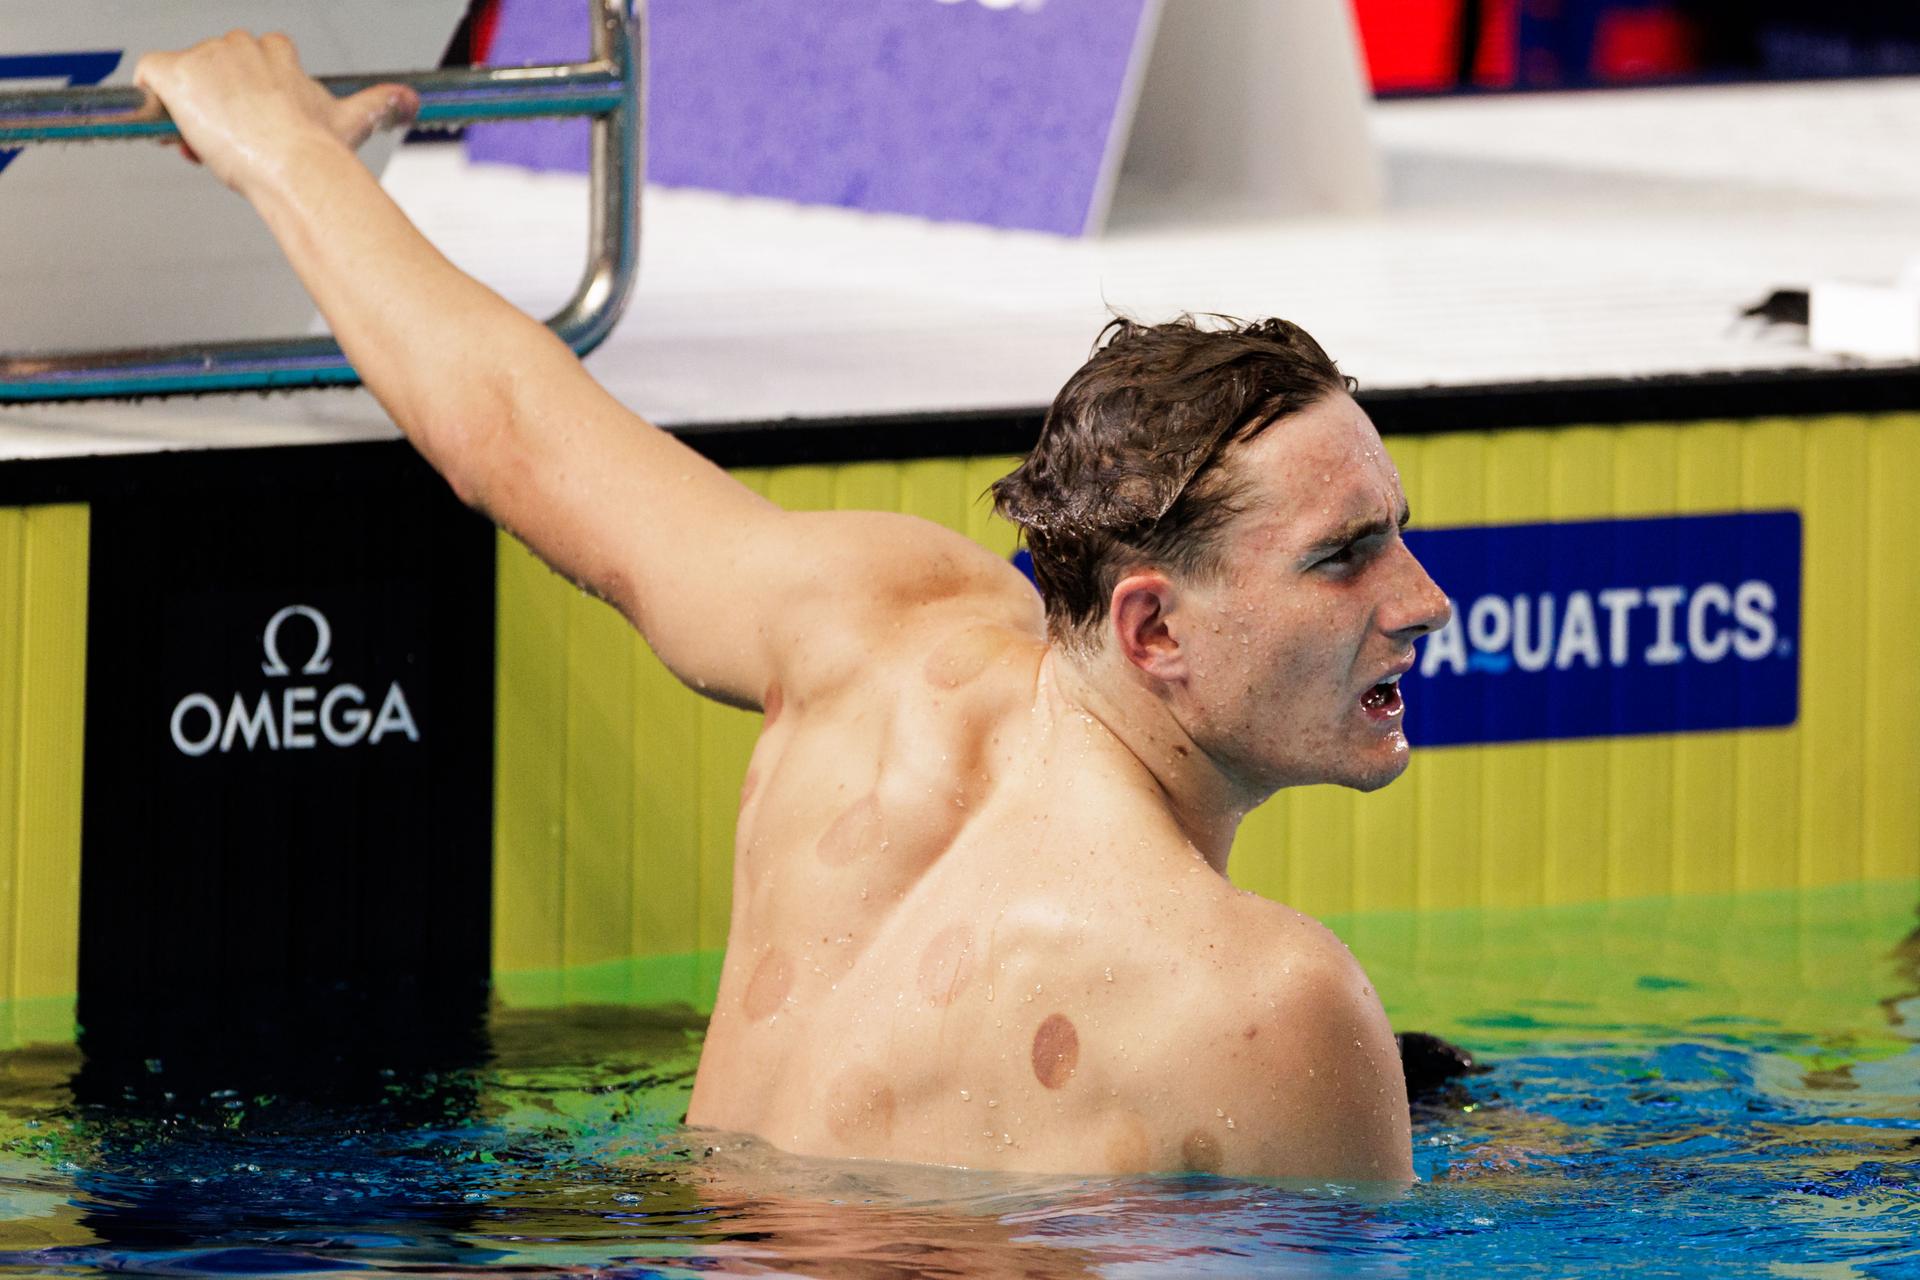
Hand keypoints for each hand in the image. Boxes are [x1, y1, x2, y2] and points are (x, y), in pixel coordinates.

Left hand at [134, 31, 418, 192]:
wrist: (296, 164)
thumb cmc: (323, 148)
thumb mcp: (354, 119)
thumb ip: (379, 103)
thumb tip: (412, 100)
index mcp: (275, 52)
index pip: (249, 61)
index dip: (247, 95)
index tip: (252, 126)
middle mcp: (238, 45)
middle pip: (213, 71)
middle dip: (218, 103)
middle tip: (234, 144)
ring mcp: (204, 58)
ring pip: (185, 80)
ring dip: (192, 111)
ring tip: (214, 148)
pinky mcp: (174, 73)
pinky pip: (148, 78)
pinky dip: (152, 101)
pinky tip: (169, 126)